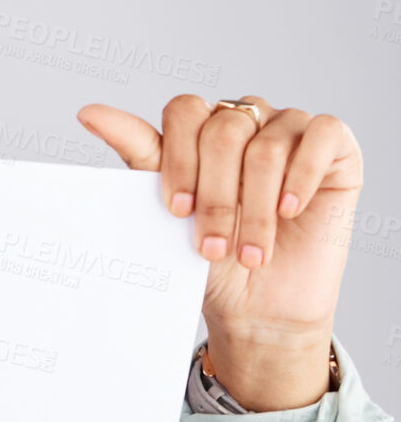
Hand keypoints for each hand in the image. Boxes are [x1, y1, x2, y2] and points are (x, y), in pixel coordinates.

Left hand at [78, 94, 360, 408]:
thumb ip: (142, 162)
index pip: (184, 111)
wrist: (258, 310)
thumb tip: (90, 112)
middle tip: (210, 246)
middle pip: (223, 129)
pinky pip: (320, 135)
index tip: (174, 209)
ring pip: (267, 144)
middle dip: (214, 197)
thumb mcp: (169, 219)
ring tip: (250, 254)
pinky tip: (290, 212)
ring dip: (254, 210)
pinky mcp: (332, 145)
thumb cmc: (213, 265)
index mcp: (201, 135)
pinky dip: (301, 178)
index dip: (177, 159)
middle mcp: (246, 123)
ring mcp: (289, 129)